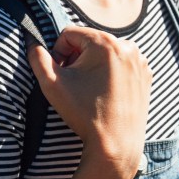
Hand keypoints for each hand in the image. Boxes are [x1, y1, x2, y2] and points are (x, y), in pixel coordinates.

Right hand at [27, 25, 150, 178]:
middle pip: (89, 42)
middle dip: (77, 59)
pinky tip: (105, 94)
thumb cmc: (83, 113)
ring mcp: (140, 61)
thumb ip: (37, 58)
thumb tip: (32, 43)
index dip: (58, 53)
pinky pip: (121, 64)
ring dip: (94, 65)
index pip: (70, 34)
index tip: (61, 75)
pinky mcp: (146, 75)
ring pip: (106, 53)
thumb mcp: (52, 84)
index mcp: (105, 43)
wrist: (116, 144)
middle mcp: (127, 46)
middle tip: (75, 84)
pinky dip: (111, 73)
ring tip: (90, 90)